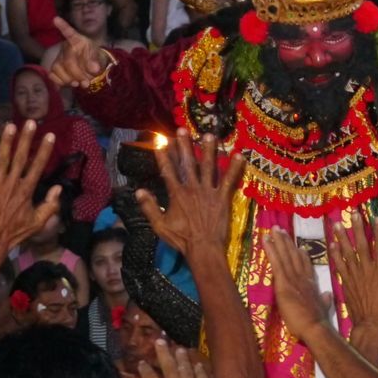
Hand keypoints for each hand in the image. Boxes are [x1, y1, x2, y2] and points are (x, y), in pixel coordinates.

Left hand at [0, 122, 59, 250]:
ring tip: (10, 125)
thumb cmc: (16, 232)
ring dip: (6, 141)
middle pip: (21, 157)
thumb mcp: (38, 222)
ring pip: (2, 158)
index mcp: (27, 191)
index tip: (50, 135)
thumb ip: (50, 205)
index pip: (38, 166)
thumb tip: (58, 188)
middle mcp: (12, 184)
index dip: (44, 150)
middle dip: (26, 139)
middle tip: (31, 122)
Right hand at [49, 17, 111, 87]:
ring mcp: (59, 57)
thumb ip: (96, 61)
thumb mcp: (98, 57)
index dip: (63, 26)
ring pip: (58, 69)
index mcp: (77, 40)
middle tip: (87, 82)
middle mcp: (66, 47)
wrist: (91, 67)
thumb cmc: (94, 58)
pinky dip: (61, 82)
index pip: (70, 32)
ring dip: (70, 80)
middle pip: (67, 61)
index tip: (56, 19)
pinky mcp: (55, 67)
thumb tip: (94, 68)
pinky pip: (52, 75)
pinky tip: (70, 83)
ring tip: (81, 83)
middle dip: (78, 75)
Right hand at [135, 131, 244, 258]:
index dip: (163, 155)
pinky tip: (240, 155)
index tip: (160, 141)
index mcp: (176, 194)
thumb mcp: (159, 226)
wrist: (203, 248)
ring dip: (209, 150)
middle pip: (188, 163)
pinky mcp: (223, 198)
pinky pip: (229, 180)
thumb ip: (149, 207)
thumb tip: (138, 191)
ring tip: (209, 135)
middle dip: (184, 145)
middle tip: (182, 129)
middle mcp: (192, 188)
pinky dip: (235, 168)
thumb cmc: (181, 239)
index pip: (168, 170)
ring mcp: (209, 191)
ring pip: (209, 166)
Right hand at [140, 341, 211, 377]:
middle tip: (160, 341)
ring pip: (186, 368)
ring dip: (182, 357)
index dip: (145, 370)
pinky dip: (200, 370)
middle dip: (163, 352)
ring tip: (178, 348)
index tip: (141, 363)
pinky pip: (202, 377)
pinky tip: (198, 364)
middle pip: (169, 366)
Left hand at [266, 228, 333, 341]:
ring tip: (273, 229)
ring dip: (279, 241)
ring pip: (285, 255)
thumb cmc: (317, 321)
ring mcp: (293, 278)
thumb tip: (328, 294)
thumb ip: (325, 300)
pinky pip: (276, 262)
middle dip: (287, 242)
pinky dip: (271, 249)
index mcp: (311, 284)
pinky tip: (266, 240)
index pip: (305, 266)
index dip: (301, 255)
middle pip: (294, 255)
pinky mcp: (284, 282)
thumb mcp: (323, 308)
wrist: (314, 326)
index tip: (299, 246)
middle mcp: (302, 277)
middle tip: (281, 230)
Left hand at [332, 213, 377, 359]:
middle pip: (361, 245)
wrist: (370, 326)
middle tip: (353, 213)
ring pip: (347, 253)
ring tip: (336, 224)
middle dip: (357, 228)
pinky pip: (339, 266)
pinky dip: (335, 255)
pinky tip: (332, 245)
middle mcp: (366, 269)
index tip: (376, 217)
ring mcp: (354, 275)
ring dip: (342, 238)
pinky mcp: (346, 282)